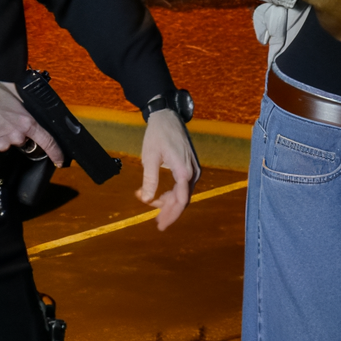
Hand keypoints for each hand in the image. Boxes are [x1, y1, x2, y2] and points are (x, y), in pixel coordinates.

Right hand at [0, 77, 63, 164]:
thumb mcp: (14, 91)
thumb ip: (25, 101)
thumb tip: (32, 102)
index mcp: (26, 122)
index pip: (47, 142)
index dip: (56, 153)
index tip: (59, 160)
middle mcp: (15, 136)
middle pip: (21, 140)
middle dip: (15, 131)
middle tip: (4, 119)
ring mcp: (0, 144)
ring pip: (5, 143)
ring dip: (0, 135)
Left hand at [136, 109, 200, 230]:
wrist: (167, 116)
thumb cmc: (157, 135)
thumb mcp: (149, 157)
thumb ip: (149, 180)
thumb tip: (146, 199)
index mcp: (183, 171)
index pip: (180, 201)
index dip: (171, 214)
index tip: (159, 224)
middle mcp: (193, 172)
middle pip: (183, 200)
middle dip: (170, 212)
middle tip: (158, 224)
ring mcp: (193, 169)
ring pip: (183, 194)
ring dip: (170, 203)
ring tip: (156, 212)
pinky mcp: (190, 166)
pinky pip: (183, 186)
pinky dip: (173, 193)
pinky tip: (161, 197)